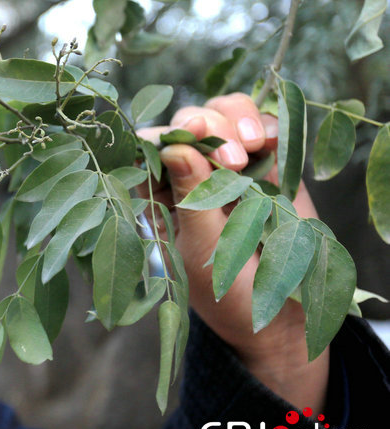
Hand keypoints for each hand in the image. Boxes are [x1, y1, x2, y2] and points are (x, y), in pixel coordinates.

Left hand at [138, 93, 327, 411]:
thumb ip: (193, 198)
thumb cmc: (224, 289)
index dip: (165, 134)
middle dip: (207, 127)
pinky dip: (268, 123)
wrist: (279, 315)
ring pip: (224, 113)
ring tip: (253, 146)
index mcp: (157, 193)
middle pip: (188, 123)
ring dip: (236, 119)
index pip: (150, 149)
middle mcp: (189, 172)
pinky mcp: (267, 163)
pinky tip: (271, 141)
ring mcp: (229, 164)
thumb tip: (176, 148)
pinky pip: (264, 125)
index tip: (189, 135)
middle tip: (232, 160)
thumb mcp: (202, 247)